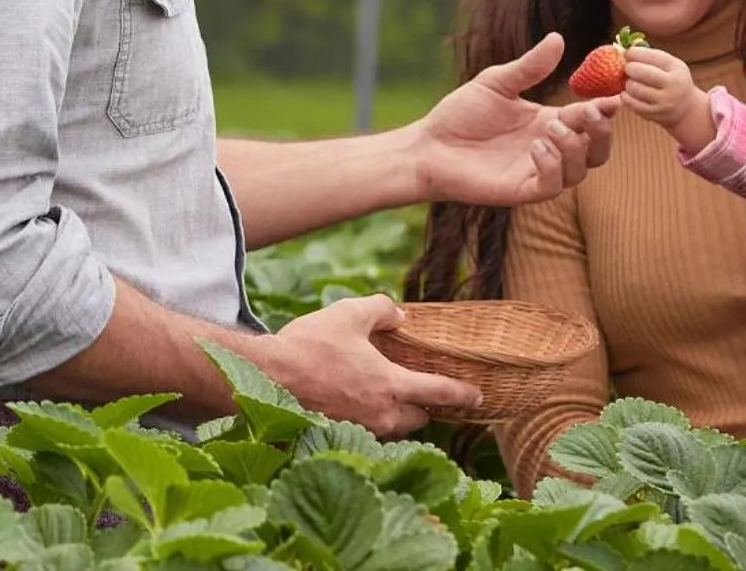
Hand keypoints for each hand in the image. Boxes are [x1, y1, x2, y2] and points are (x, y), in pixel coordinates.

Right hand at [264, 294, 479, 436]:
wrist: (268, 378)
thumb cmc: (309, 346)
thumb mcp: (348, 314)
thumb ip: (381, 310)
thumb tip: (399, 315)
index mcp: (391, 386)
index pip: (440, 394)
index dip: (463, 394)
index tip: (478, 397)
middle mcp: (382, 415)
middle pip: (418, 419)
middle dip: (422, 407)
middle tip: (416, 389)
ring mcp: (361, 429)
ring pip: (392, 428)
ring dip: (394, 414)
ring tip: (381, 393)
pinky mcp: (340, 435)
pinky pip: (367, 430)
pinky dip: (369, 418)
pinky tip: (354, 399)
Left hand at [406, 34, 616, 206]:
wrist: (428, 144)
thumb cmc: (460, 114)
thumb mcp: (496, 83)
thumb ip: (529, 67)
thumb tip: (558, 38)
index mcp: (548, 121)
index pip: (590, 118)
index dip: (605, 109)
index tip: (613, 96)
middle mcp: (549, 148)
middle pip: (597, 150)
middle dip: (601, 133)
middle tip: (588, 113)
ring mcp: (537, 171)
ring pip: (580, 170)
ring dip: (574, 147)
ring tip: (550, 128)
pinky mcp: (521, 190)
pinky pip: (552, 186)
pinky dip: (553, 166)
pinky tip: (536, 146)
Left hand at [623, 46, 706, 132]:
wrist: (685, 108)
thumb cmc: (670, 79)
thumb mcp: (668, 65)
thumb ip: (650, 55)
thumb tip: (623, 48)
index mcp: (676, 67)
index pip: (651, 56)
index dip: (634, 53)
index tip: (627, 53)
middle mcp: (673, 84)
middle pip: (640, 71)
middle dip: (629, 68)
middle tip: (628, 69)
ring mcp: (664, 101)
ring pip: (634, 88)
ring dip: (627, 83)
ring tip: (630, 82)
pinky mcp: (655, 113)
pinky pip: (631, 103)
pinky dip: (625, 96)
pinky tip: (629, 93)